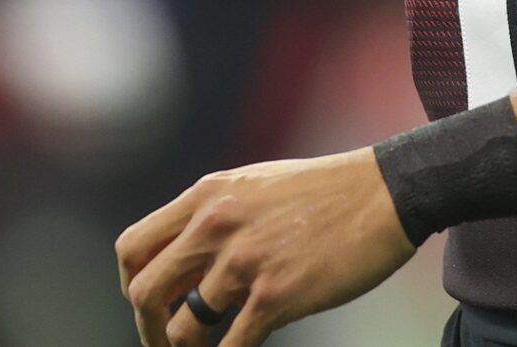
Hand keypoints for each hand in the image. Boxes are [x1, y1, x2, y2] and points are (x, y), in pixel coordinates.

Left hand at [116, 149, 417, 346]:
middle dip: (149, 327)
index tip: (151, 304)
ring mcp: (245, 262)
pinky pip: (231, 346)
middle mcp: (216, 226)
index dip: (132, 285)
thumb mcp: (253, 186)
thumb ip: (213, 216)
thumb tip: (184, 262)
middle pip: (145, 292)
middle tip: (166, 342)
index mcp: (207, 196)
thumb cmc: (325, 192)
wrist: (384, 194)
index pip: (134, 248)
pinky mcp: (277, 295)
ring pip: (185, 327)